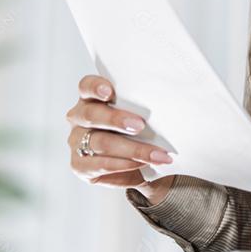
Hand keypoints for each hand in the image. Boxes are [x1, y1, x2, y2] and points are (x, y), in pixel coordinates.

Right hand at [66, 74, 175, 203]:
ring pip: (99, 142)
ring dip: (131, 149)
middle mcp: (79, 117)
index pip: (86, 86)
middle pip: (91, 114)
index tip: (110, 92)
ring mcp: (76, 141)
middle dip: (116, 120)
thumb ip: (146, 106)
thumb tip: (174, 101)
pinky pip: (100, 165)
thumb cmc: (144, 130)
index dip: (96, 87)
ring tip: (156, 154)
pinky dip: (124, 165)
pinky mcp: (80, 165)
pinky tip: (142, 165)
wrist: (144, 163)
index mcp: (93, 98)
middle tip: (140, 125)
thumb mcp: (145, 114)